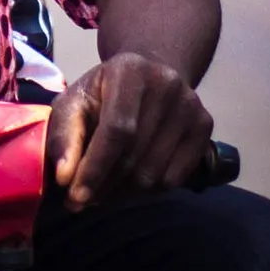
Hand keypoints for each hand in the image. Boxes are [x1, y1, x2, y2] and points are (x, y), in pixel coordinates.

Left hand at [46, 52, 213, 210]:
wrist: (149, 72)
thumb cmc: (104, 91)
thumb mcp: (75, 101)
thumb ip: (65, 134)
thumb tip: (64, 176)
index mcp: (129, 71)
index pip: (117, 130)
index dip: (95, 168)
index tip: (75, 197)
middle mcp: (166, 85)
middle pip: (135, 156)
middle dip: (104, 186)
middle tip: (83, 199)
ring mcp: (191, 106)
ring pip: (154, 174)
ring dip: (122, 193)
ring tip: (102, 191)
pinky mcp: (205, 126)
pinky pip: (174, 180)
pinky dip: (147, 192)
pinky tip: (129, 184)